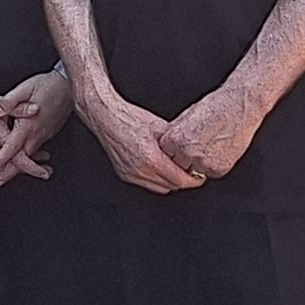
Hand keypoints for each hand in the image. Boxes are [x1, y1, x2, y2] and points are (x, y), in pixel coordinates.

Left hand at [0, 70, 73, 185]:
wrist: (67, 84)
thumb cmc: (46, 85)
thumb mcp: (25, 88)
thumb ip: (10, 101)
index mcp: (28, 124)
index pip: (13, 147)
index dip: (2, 159)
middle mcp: (38, 133)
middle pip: (23, 158)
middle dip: (11, 171)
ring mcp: (45, 133)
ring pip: (30, 155)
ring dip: (20, 166)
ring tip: (7, 174)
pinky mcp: (48, 131)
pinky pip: (37, 149)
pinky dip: (29, 157)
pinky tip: (24, 158)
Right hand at [79, 89, 205, 194]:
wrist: (105, 116)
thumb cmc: (128, 118)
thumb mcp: (159, 126)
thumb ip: (176, 142)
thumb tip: (191, 148)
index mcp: (151, 159)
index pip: (180, 180)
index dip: (193, 180)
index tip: (199, 176)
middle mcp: (140, 170)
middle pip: (171, 186)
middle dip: (182, 180)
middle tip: (189, 170)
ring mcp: (131, 174)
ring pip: (159, 188)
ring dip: (168, 181)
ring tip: (172, 167)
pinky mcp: (124, 174)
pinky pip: (146, 183)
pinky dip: (155, 178)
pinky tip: (157, 166)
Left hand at [159, 84, 263, 181]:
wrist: (239, 108)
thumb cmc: (215, 107)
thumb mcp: (187, 116)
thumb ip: (176, 132)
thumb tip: (168, 142)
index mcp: (175, 139)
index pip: (166, 154)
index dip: (173, 150)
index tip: (181, 146)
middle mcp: (187, 153)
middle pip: (178, 165)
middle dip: (184, 159)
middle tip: (196, 146)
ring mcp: (203, 163)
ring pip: (194, 171)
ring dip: (199, 163)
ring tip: (209, 145)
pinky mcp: (219, 169)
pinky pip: (211, 172)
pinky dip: (214, 164)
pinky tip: (219, 149)